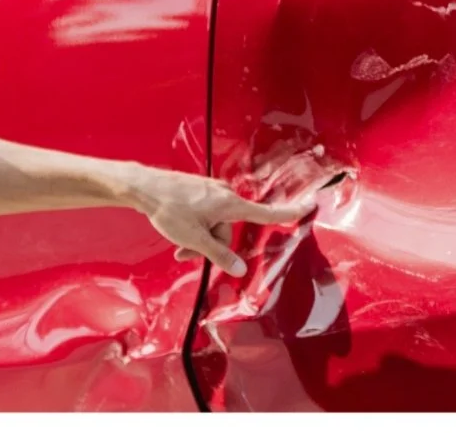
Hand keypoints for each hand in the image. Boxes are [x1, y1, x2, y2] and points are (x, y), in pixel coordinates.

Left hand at [123, 168, 314, 276]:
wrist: (145, 187)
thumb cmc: (170, 211)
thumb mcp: (194, 239)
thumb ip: (219, 255)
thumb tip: (240, 269)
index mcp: (230, 204)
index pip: (266, 213)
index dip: (289, 213)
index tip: (310, 206)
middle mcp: (225, 195)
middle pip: (229, 230)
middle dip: (211, 245)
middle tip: (186, 253)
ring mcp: (212, 191)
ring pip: (215, 224)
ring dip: (200, 238)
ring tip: (178, 245)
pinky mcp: (200, 191)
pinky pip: (206, 215)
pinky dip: (196, 227)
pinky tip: (178, 229)